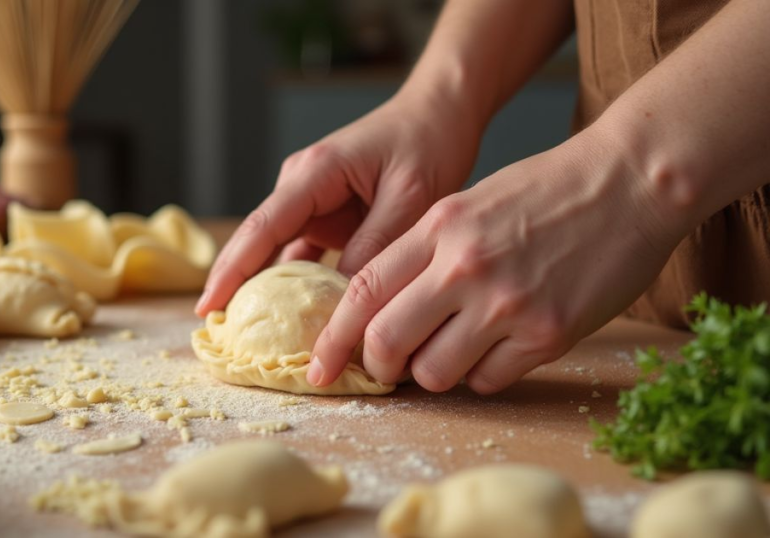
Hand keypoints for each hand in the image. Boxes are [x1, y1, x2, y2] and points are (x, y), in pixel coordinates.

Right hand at [196, 90, 482, 316]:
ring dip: (265, 292)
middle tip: (215, 330)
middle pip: (258, 242)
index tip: (209, 305)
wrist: (438, 115)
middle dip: (233, 285)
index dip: (233, 269)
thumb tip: (345, 301)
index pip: (263, 226)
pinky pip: (303, 258)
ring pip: (278, 255)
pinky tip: (295, 323)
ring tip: (248, 336)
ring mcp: (311, 204)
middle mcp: (301, 187)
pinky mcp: (326, 219)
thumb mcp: (409, 197)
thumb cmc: (426, 144)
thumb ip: (375, 246)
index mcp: (315, 173)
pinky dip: (298, 288)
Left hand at [308, 128, 683, 393]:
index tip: (318, 364)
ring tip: (455, 350)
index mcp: (438, 227)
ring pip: (434, 372)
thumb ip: (422, 250)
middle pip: (386, 339)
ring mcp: (507, 302)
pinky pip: (489, 380)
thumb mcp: (468, 204)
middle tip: (384, 370)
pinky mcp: (548, 333)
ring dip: (434, 373)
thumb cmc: (548, 190)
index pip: (362, 291)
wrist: (631, 181)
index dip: (332, 335)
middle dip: (376, 365)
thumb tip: (380, 308)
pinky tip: (501, 348)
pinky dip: (483, 375)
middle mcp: (464, 266)